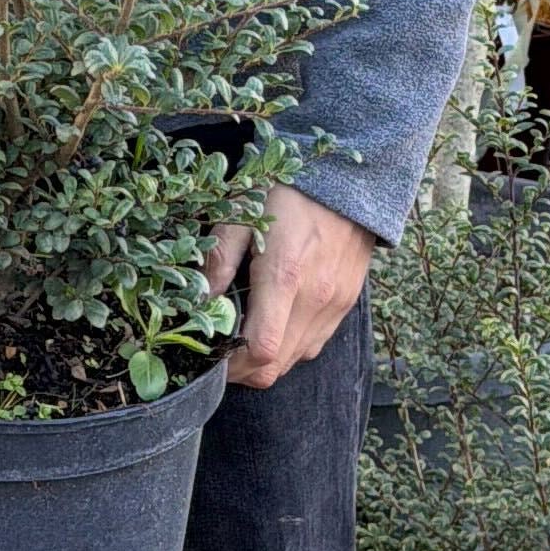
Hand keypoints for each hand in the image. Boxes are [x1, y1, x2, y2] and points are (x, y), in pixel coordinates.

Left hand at [208, 180, 377, 389]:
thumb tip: (200, 301)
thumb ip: (219, 259)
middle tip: (223, 352)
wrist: (349, 180)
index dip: (232, 366)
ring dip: (267, 361)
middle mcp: (315, 298)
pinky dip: (290, 346)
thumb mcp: (242, 213)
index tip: (212, 359)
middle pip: (276, 366)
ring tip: (247, 335)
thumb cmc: (288, 192)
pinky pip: (314, 344)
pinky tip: (276, 322)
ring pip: (295, 360)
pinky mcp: (346, 304)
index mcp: (285, 275)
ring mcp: (335, 304)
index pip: (262, 349)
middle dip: (244, 370)